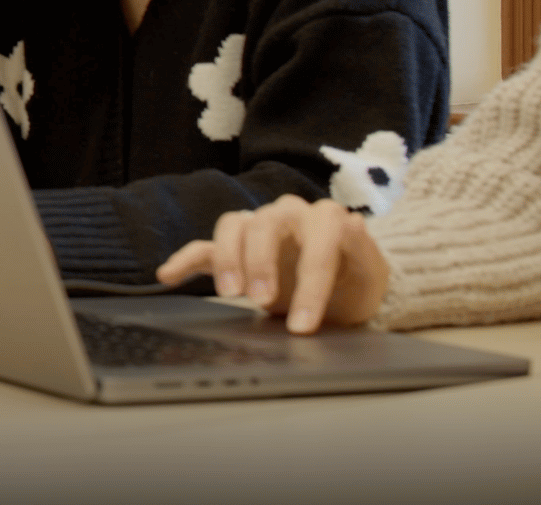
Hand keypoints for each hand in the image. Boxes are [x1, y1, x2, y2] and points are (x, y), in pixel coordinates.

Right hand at [156, 195, 389, 333]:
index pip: (316, 242)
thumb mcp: (371, 277)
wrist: (345, 288)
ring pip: (233, 226)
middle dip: (261, 263)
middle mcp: (289, 214)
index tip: (304, 325)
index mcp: (325, 219)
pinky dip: (185, 259)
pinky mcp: (236, 249)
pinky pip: (204, 247)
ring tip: (229, 293)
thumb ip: (364, 252)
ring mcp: (258, 229)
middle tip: (260, 302)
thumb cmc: (357, 284)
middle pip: (264, 224)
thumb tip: (352, 226)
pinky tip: (168, 275)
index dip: (310, 284)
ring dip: (228, 258)